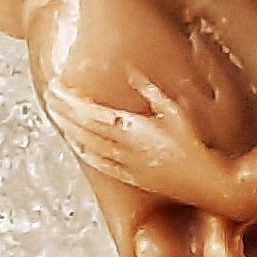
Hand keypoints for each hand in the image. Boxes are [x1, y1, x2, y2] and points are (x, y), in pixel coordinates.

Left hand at [44, 75, 244, 211]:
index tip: (57, 87)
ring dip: (68, 129)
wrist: (209, 182)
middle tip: (48, 95)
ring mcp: (126, 165)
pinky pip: (100, 164)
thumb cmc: (197, 145)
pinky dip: (84, 152)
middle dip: (63, 110)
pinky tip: (75, 145)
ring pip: (87, 145)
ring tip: (53, 114)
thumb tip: (132, 73)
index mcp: (133, 129)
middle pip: (83, 127)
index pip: (91, 112)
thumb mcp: (177, 111)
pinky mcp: (133, 178)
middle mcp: (124, 148)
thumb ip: (152, 91)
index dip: (71, 100)